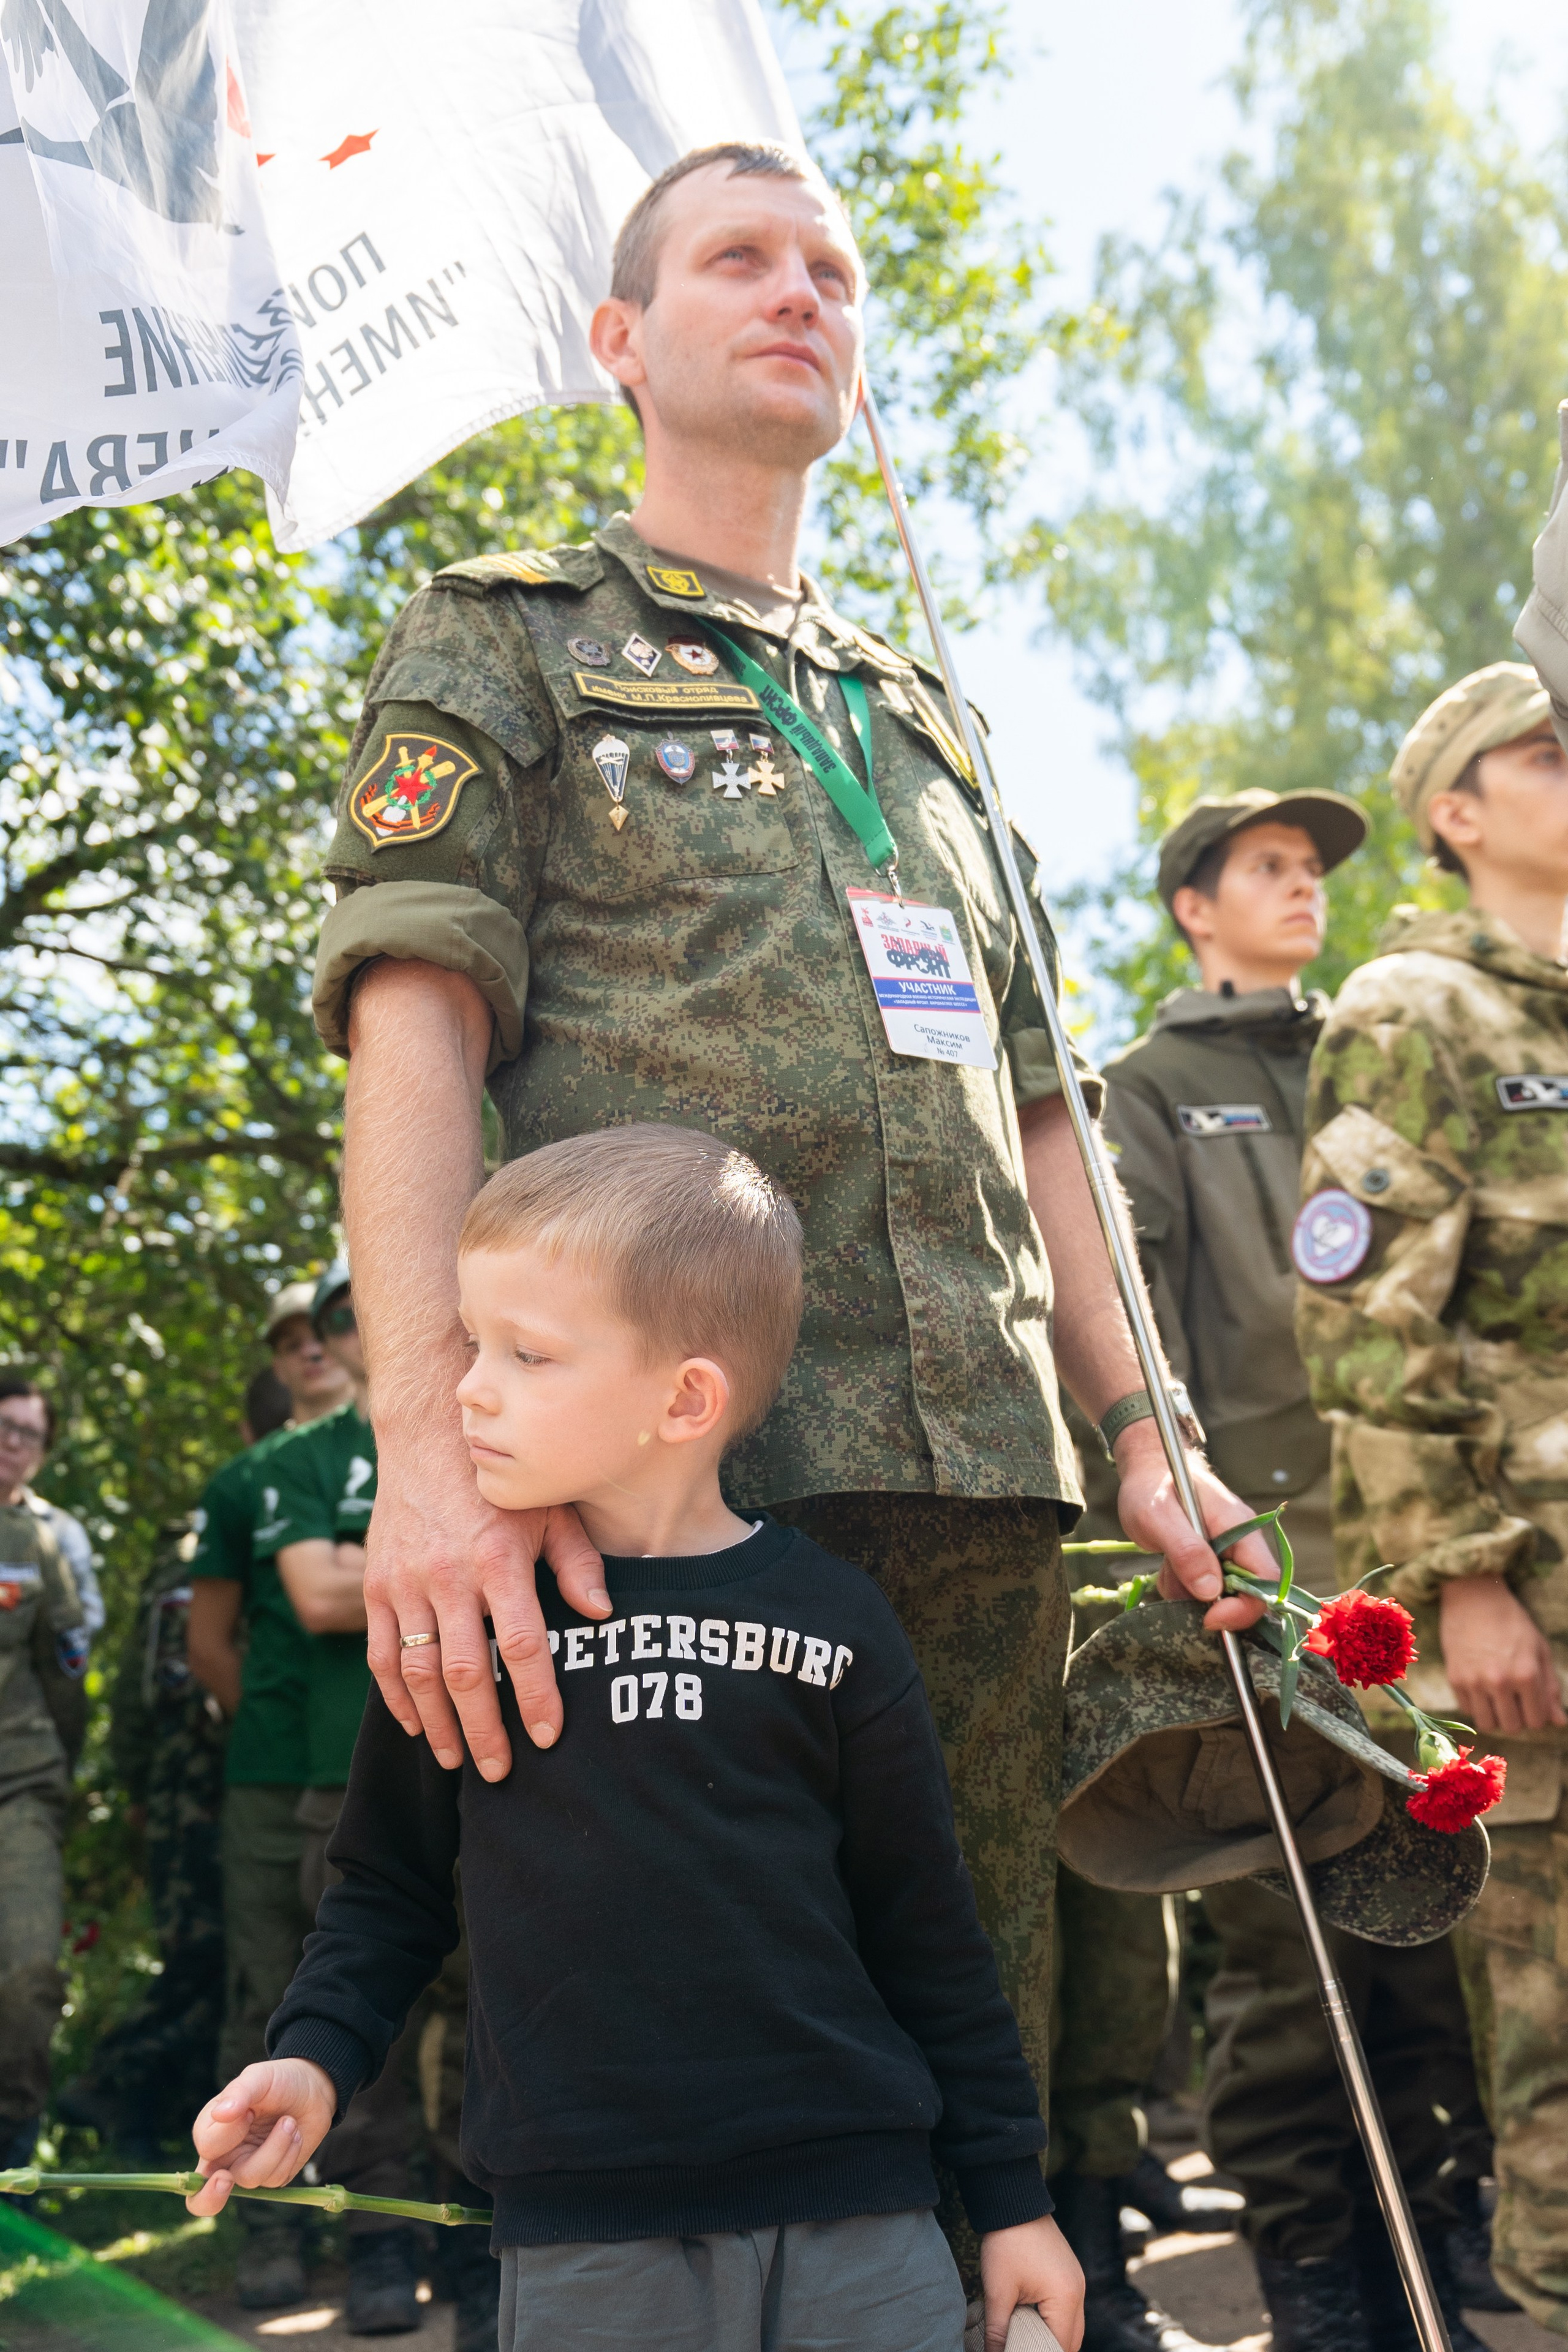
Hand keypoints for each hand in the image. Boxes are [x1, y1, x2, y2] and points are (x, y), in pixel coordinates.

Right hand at [186, 2060, 335, 2216]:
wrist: (313, 2089)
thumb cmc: (279, 2081)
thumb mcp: (260, 2077)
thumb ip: (239, 2092)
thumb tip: (220, 2114)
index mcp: (211, 2130)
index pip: (207, 2147)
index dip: (228, 2134)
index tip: (249, 2112)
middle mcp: (224, 2156)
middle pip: (201, 2197)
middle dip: (210, 2196)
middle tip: (225, 2180)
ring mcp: (247, 2169)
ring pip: (251, 2178)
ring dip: (277, 2148)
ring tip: (290, 2122)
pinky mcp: (271, 2176)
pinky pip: (275, 2180)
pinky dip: (290, 2155)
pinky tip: (296, 2134)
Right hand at [365, 1425, 609, 1779]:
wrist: (426, 1435)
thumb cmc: (498, 1479)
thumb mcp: (550, 1509)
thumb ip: (578, 1563)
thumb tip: (602, 1613)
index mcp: (498, 1560)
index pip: (522, 1645)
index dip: (537, 1696)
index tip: (548, 1736)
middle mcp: (448, 1575)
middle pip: (466, 1673)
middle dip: (484, 1730)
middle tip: (501, 1771)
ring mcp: (406, 1582)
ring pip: (418, 1673)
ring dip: (438, 1724)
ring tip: (456, 1761)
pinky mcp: (376, 1584)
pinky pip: (382, 1654)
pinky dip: (395, 1696)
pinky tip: (415, 1724)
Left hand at [981, 2214, 1083, 2351]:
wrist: (1014, 2202)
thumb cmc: (1006, 2244)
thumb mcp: (998, 2291)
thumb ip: (998, 2331)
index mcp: (1065, 2297)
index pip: (1059, 2346)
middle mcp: (1079, 2291)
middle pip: (1072, 2341)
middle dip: (1050, 2350)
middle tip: (1023, 2348)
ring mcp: (1078, 2282)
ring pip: (1072, 2327)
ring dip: (1054, 2338)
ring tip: (1028, 2341)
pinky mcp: (1071, 2274)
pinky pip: (1070, 2310)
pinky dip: (1056, 2322)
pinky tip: (1035, 2324)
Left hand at [1114, 1421, 1272, 1628]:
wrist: (1147, 1469)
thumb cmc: (1153, 1486)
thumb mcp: (1159, 1517)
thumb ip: (1185, 1551)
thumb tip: (1210, 1590)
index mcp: (1240, 1527)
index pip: (1265, 1579)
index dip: (1245, 1607)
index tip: (1210, 1619)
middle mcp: (1242, 1541)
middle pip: (1248, 1593)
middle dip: (1212, 1603)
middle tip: (1179, 1588)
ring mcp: (1228, 1550)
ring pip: (1223, 1595)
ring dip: (1191, 1594)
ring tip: (1167, 1569)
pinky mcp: (1212, 1559)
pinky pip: (1206, 1588)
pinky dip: (1185, 1588)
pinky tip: (1168, 1568)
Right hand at [1440, 1577, 1566, 1732]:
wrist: (1473, 1598)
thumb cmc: (1512, 1621)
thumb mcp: (1538, 1649)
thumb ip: (1550, 1688)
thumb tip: (1560, 1722)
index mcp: (1526, 1674)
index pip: (1537, 1720)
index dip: (1537, 1714)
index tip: (1532, 1701)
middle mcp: (1500, 1681)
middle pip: (1512, 1726)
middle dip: (1517, 1717)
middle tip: (1514, 1699)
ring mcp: (1474, 1681)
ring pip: (1487, 1724)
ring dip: (1495, 1716)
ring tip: (1497, 1698)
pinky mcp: (1455, 1679)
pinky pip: (1467, 1710)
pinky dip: (1476, 1705)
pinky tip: (1480, 1688)